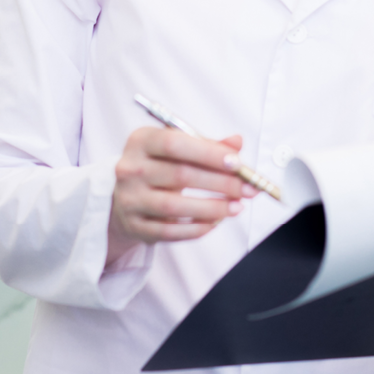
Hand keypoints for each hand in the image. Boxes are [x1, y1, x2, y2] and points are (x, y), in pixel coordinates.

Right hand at [107, 128, 258, 258]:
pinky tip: (216, 222)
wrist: (126, 198)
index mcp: (141, 141)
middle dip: (221, 183)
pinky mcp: (135, 226)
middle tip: (247, 189)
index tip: (237, 164)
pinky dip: (197, 228)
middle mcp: (130, 169)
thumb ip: (207, 145)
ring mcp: (129, 199)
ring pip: (176, 206)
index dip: (209, 153)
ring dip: (213, 208)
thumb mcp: (178, 149)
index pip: (175, 143)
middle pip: (180, 175)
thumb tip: (237, 142)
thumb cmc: (159, 168)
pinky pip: (170, 231)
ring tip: (237, 207)